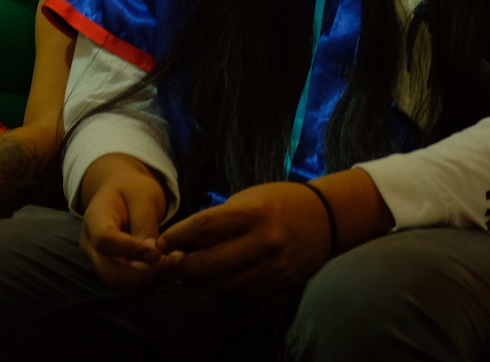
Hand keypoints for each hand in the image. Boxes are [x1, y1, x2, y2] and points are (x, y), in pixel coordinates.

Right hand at [78, 155, 168, 291]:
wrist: (121, 193)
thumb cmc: (132, 189)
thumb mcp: (142, 195)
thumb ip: (145, 222)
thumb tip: (152, 253)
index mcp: (94, 219)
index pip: (105, 240)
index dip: (131, 251)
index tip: (157, 254)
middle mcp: (90, 245)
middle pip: (109, 271)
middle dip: (142, 274)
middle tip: (169, 264)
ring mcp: (98, 262)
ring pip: (118, 284)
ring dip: (146, 282)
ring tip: (170, 267)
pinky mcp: (111, 272)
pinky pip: (126, 287)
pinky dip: (146, 285)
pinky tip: (163, 272)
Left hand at [157, 182, 332, 290]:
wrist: (327, 217)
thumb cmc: (281, 201)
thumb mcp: (248, 200)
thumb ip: (219, 223)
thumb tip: (187, 243)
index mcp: (254, 214)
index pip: (203, 226)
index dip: (177, 236)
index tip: (162, 241)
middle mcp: (264, 243)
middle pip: (209, 265)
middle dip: (184, 267)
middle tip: (173, 263)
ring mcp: (273, 267)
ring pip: (223, 285)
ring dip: (202, 281)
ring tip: (192, 271)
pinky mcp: (280, 284)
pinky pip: (242, 290)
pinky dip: (225, 284)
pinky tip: (219, 275)